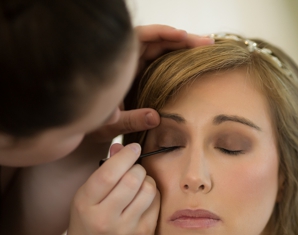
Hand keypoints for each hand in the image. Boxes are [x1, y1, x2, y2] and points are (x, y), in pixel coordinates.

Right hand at [64, 143, 158, 234]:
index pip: (109, 173)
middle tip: (135, 169)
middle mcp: (106, 217)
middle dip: (138, 168)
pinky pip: (157, 204)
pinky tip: (145, 198)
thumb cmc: (88, 221)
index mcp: (86, 204)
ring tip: (140, 183)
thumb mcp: (86, 197)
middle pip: (132, 180)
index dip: (125, 156)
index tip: (134, 147)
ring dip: (148, 180)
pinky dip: (154, 195)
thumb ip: (102, 172)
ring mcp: (128, 228)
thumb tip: (120, 147)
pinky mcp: (145, 234)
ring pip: (149, 191)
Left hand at [85, 26, 213, 143]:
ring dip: (184, 48)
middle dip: (183, 40)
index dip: (163, 34)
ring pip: (161, 50)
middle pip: (157, 41)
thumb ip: (130, 119)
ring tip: (206, 49)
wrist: (77, 125)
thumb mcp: (109, 123)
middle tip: (208, 43)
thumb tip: (156, 117)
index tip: (183, 35)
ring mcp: (134, 67)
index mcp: (117, 64)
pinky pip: (161, 62)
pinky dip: (178, 59)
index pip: (142, 38)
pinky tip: (193, 62)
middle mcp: (126, 61)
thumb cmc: (88, 122)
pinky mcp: (141, 76)